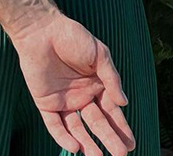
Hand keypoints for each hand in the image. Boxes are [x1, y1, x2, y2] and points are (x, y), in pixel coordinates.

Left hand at [9, 10, 134, 154]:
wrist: (41, 29)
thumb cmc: (72, 36)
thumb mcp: (99, 53)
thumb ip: (111, 77)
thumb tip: (124, 103)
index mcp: (97, 84)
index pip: (111, 110)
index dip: (121, 127)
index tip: (131, 144)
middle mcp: (82, 95)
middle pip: (97, 123)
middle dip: (109, 139)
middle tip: (120, 155)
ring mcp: (64, 100)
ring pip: (77, 129)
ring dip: (88, 144)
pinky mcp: (45, 103)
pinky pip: (55, 125)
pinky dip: (63, 137)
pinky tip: (74, 148)